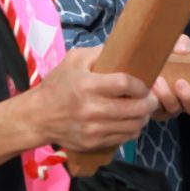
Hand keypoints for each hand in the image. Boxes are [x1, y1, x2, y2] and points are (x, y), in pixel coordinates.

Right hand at [34, 46, 156, 151]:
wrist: (37, 117)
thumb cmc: (58, 85)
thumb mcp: (73, 60)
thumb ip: (99, 53)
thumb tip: (125, 47)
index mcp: (87, 85)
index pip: (125, 84)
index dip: (141, 85)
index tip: (145, 85)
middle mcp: (92, 109)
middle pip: (135, 108)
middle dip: (150, 103)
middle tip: (152, 98)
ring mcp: (93, 129)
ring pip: (134, 126)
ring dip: (143, 117)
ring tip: (143, 110)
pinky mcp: (94, 143)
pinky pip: (124, 138)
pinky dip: (132, 129)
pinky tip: (130, 121)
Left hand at [150, 35, 189, 119]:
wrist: (143, 61)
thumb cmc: (166, 56)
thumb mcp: (175, 46)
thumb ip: (181, 43)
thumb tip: (183, 51)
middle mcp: (187, 101)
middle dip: (189, 98)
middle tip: (180, 82)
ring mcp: (170, 107)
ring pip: (174, 110)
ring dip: (167, 96)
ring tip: (157, 80)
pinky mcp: (153, 110)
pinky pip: (156, 112)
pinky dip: (152, 101)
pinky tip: (146, 88)